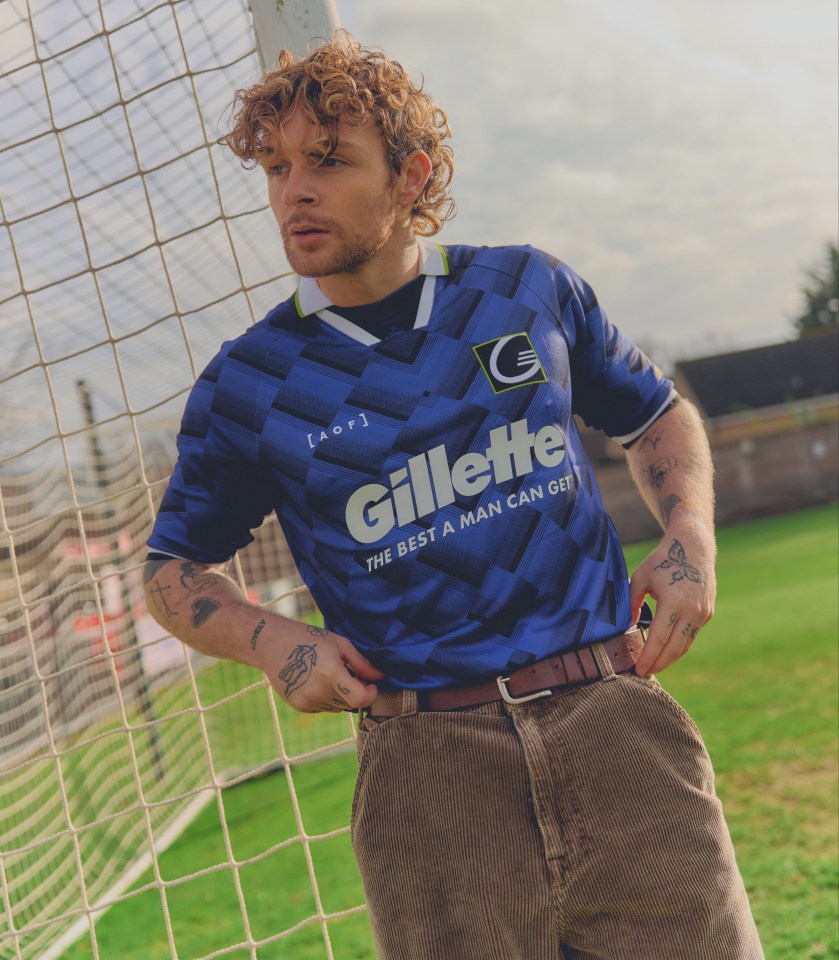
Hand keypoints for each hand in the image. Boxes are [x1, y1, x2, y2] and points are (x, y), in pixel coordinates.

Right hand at [257, 620, 385, 712]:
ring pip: (338, 707)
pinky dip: (326, 697)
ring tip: (329, 673)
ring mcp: (307, 701)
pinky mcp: (300, 706)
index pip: (359, 699)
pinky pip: (324, 707)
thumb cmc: (309, 639)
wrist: (271, 644)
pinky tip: (316, 680)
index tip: (372, 685)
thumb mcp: (339, 644)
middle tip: (349, 673)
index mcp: (330, 674)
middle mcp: (318, 692)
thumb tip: (381, 677)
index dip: (370, 694)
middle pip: (349, 703)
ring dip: (341, 695)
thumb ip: (362, 663)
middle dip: (355, 691)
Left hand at [629, 525, 715, 675]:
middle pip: (674, 648)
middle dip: (659, 663)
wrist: (694, 547)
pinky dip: (678, 646)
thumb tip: (628, 627)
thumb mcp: (640, 578)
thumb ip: (633, 604)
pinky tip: (666, 651)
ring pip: (685, 645)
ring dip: (670, 659)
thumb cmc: (662, 560)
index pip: (659, 637)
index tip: (638, 669)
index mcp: (674, 601)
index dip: (648, 656)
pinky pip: (691, 635)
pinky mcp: (707, 613)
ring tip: (653, 667)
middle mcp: (692, 610)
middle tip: (644, 674)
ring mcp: (703, 613)